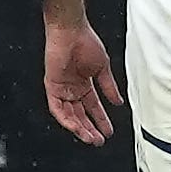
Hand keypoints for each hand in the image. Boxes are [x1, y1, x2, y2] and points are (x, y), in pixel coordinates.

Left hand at [45, 19, 123, 144]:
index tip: (109, 131)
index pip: (93, 107)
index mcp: (84, 84)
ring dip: (79, 128)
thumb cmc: (86, 42)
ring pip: (69, 115)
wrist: (72, 31)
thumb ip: (109, 87)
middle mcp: (72, 88)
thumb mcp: (103, 69)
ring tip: (90, 138)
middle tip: (99, 140)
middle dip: (90, 129)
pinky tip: (75, 127)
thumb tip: (118, 102)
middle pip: (80, 115)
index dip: (101, 120)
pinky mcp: (52, 86)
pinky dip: (65, 118)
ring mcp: (62, 88)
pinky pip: (56, 107)